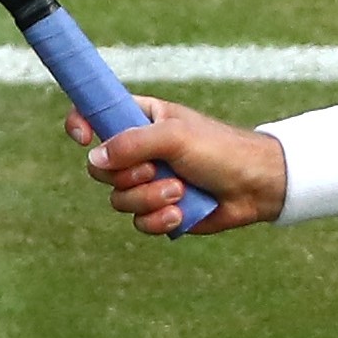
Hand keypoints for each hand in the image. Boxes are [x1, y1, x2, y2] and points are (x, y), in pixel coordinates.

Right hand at [69, 95, 289, 235]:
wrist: (257, 186)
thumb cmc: (221, 150)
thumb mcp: (176, 136)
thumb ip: (132, 142)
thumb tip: (95, 157)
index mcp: (140, 119)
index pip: (95, 114)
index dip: (80, 124)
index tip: (83, 138)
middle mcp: (139, 151)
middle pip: (100, 168)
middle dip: (127, 176)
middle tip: (155, 170)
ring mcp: (148, 182)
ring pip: (119, 199)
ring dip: (148, 199)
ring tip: (180, 191)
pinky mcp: (160, 210)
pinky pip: (139, 222)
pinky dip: (159, 219)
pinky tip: (182, 213)